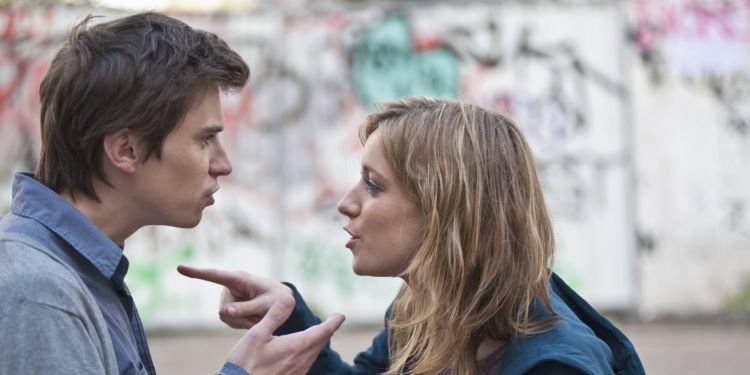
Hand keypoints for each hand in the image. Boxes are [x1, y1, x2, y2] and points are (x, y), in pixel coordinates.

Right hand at [177, 265, 292, 328]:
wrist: (282, 303)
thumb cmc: (277, 299)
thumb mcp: (266, 305)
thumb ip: (246, 308)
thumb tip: (223, 312)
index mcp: (239, 278)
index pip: (214, 275)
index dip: (197, 273)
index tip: (179, 267)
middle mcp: (230, 287)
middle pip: (225, 309)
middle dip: (242, 317)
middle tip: (261, 316)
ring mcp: (228, 298)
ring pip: (227, 317)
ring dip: (244, 321)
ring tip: (260, 315)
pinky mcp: (229, 308)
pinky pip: (230, 322)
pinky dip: (243, 324)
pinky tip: (254, 318)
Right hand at [226, 296, 344, 373]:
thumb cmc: (245, 362)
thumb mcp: (257, 334)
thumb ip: (275, 315)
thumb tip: (289, 298)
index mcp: (296, 346)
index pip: (322, 332)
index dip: (333, 323)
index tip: (341, 315)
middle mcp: (301, 361)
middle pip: (320, 343)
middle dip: (327, 331)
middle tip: (333, 321)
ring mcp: (297, 372)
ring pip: (313, 355)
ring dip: (318, 343)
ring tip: (319, 334)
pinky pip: (306, 364)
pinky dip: (309, 354)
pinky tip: (303, 353)